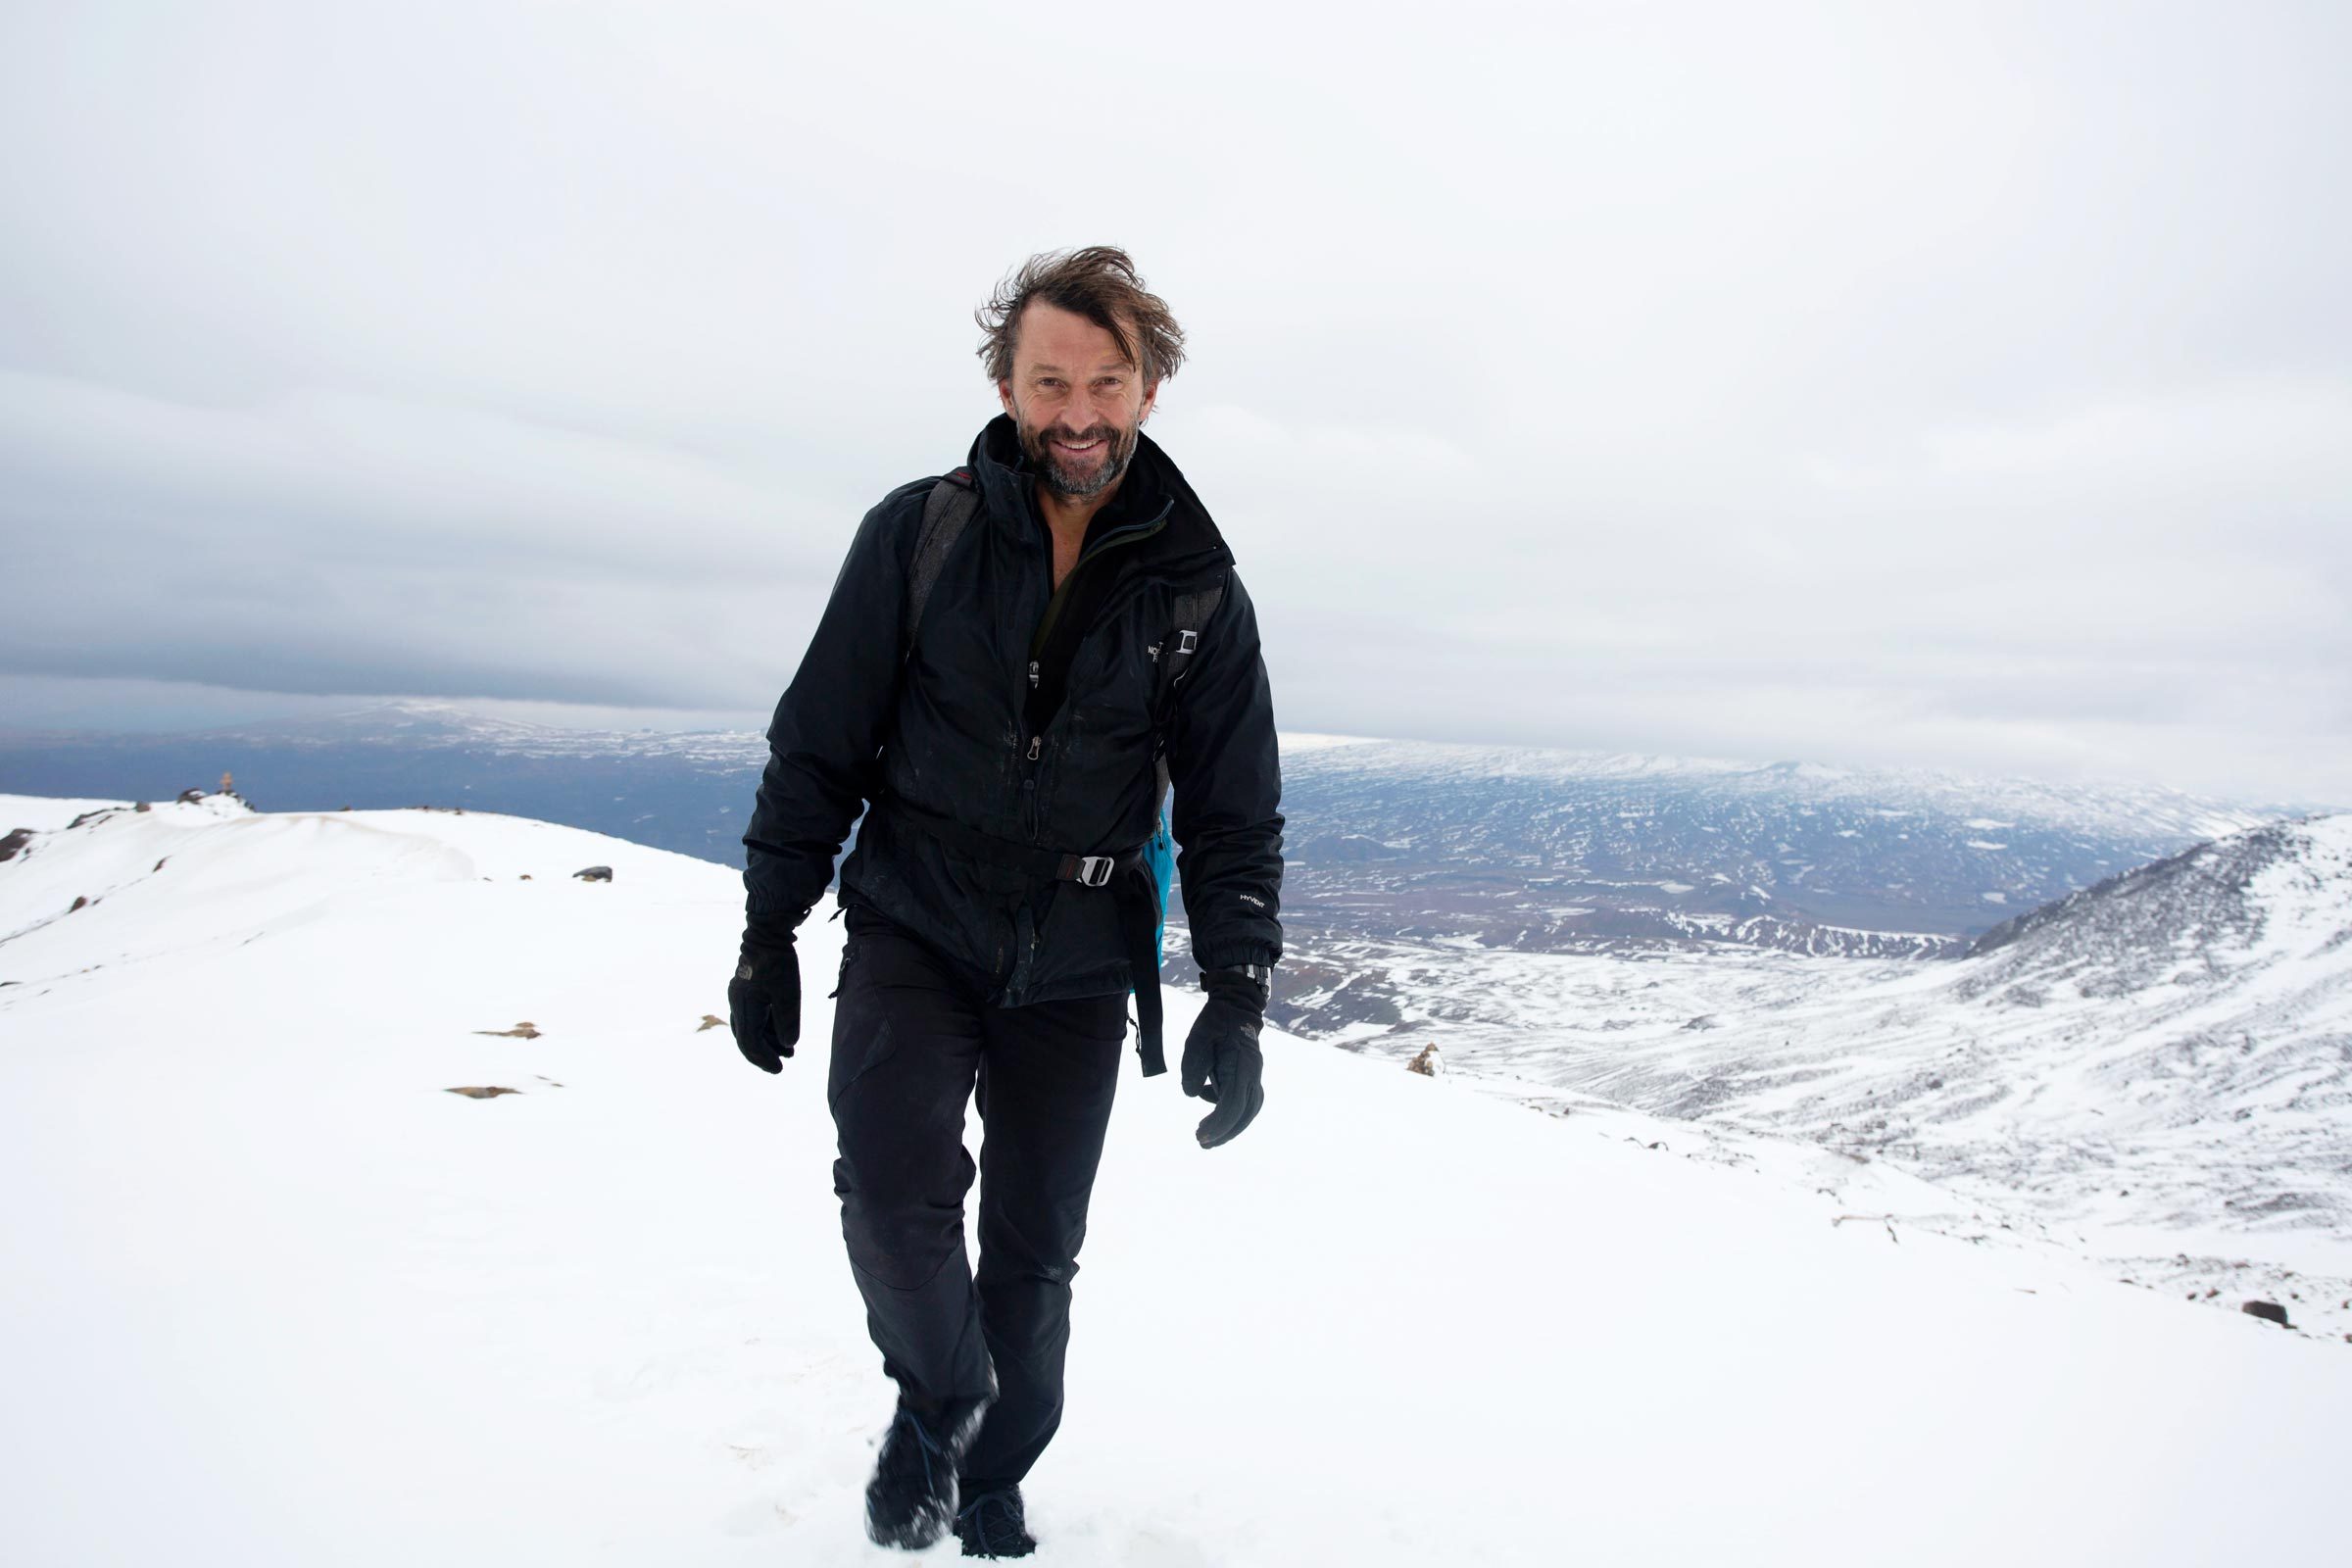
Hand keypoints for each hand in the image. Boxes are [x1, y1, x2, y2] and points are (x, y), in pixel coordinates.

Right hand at [728, 924, 799, 1072]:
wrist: (767, 934)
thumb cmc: (779, 962)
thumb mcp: (788, 993)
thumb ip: (787, 1021)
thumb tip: (788, 1045)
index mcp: (744, 1006)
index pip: (751, 1042)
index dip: (764, 1059)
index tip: (779, 1069)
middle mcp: (736, 1004)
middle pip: (746, 1039)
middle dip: (763, 1055)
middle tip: (780, 1067)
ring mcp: (739, 998)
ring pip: (748, 1029)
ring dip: (766, 1042)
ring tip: (787, 1052)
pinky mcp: (744, 992)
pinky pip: (751, 1018)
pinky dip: (764, 1029)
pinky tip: (780, 1034)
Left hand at [1181, 967, 1267, 1147]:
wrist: (1236, 1007)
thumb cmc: (1215, 1022)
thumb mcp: (1197, 1039)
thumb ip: (1193, 1067)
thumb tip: (1191, 1094)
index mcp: (1241, 1066)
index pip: (1233, 1104)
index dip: (1218, 1124)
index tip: (1200, 1134)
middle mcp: (1252, 1074)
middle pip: (1244, 1113)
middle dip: (1225, 1132)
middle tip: (1202, 1143)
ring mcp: (1254, 1075)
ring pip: (1249, 1110)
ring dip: (1231, 1127)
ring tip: (1208, 1138)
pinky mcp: (1249, 1076)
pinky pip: (1246, 1101)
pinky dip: (1231, 1112)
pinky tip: (1210, 1107)